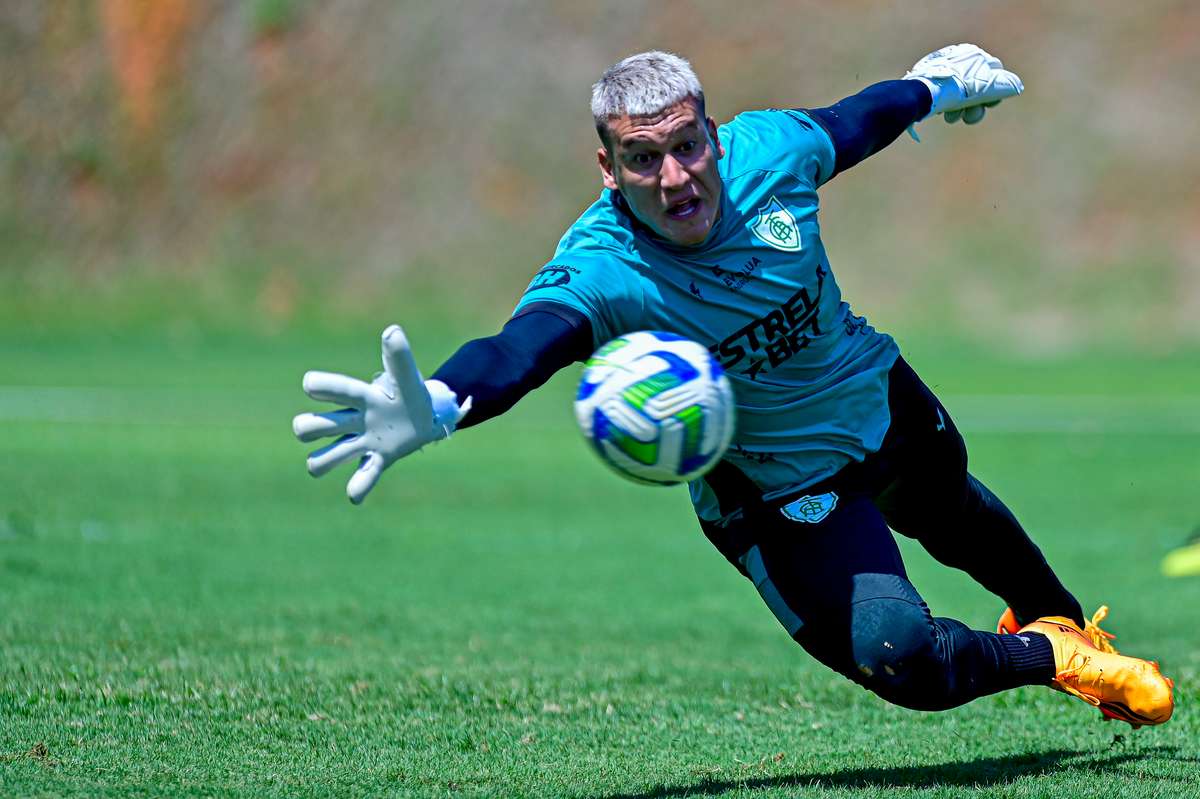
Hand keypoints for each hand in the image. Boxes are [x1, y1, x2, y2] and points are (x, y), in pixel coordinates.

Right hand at [292, 325, 470, 503]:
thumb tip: (392, 331)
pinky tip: (355, 493)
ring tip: (328, 462)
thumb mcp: (408, 376)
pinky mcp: (377, 460)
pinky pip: (362, 478)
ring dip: (322, 462)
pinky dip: (357, 487)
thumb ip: (400, 357)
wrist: (427, 414)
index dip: (322, 387)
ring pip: (326, 457)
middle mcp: (353, 421)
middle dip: (308, 428)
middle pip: (312, 426)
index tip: (310, 384)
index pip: (336, 391)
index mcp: (362, 397)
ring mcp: (362, 442)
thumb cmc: (411, 391)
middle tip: (322, 427)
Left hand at [904, 43, 1023, 124]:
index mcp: (972, 54)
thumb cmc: (956, 88)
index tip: (991, 105)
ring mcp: (941, 70)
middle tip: (969, 117)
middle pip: (975, 86)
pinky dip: (946, 106)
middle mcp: (957, 58)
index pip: (994, 72)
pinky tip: (941, 113)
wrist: (921, 93)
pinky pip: (944, 96)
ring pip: (959, 94)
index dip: (996, 91)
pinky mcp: (928, 82)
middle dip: (975, 105)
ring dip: (960, 110)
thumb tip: (1017, 86)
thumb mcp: (986, 87)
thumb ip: (1004, 85)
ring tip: (952, 118)